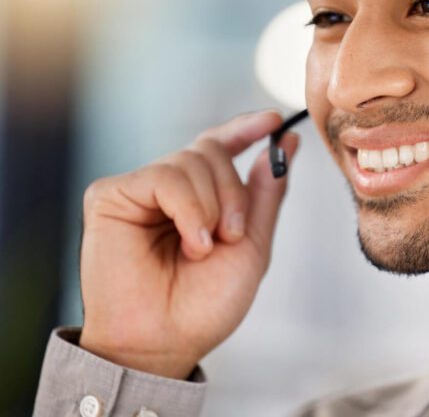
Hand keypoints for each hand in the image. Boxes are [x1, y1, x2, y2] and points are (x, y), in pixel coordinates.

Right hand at [78, 111, 299, 378]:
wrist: (166, 340)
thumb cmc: (205, 304)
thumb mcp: (251, 244)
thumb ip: (265, 194)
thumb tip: (286, 143)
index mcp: (199, 198)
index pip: (219, 146)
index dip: (246, 129)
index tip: (274, 121)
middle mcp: (168, 190)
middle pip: (211, 151)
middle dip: (233, 193)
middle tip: (231, 235)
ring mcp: (139, 191)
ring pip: (191, 160)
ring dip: (213, 206)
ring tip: (203, 248)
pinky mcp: (110, 196)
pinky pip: (164, 177)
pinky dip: (189, 209)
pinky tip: (190, 242)